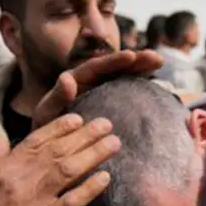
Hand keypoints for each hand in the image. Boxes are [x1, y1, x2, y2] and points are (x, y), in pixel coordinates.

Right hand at [0, 114, 118, 205]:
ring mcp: (34, 198)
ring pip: (69, 169)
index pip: (37, 139)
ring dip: (94, 153)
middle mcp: (21, 176)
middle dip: (86, 134)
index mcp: (5, 165)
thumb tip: (0, 138)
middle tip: (107, 123)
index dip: (61, 127)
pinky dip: (90, 188)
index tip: (80, 118)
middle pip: (59, 149)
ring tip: (114, 143)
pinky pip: (72, 202)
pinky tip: (106, 177)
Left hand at [32, 49, 163, 128]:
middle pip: (115, 66)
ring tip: (160, 63)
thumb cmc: (46, 131)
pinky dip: (141, 85)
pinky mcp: (112, 105)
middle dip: (135, 60)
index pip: (97, 66)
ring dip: (142, 68)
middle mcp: (91, 82)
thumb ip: (56, 97)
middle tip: (156, 58)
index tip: (131, 56)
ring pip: (124, 76)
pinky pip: (128, 91)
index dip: (114, 60)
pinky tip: (156, 83)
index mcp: (76, 80)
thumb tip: (67, 77)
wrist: (52, 150)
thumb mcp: (46, 114)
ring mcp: (103, 92)